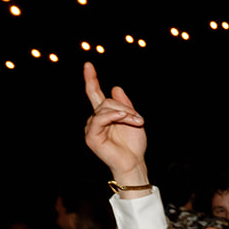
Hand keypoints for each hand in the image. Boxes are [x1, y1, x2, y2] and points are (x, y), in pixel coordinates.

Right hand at [81, 63, 149, 188]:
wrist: (134, 162)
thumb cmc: (134, 144)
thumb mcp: (133, 119)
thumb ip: (124, 104)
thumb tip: (115, 87)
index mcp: (104, 115)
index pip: (95, 94)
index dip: (92, 79)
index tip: (88, 65)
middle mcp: (95, 120)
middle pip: (105, 101)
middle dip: (125, 107)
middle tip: (139, 119)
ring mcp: (92, 128)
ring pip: (105, 108)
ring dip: (124, 113)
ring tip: (137, 122)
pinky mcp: (91, 137)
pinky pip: (99, 119)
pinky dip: (113, 116)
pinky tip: (123, 118)